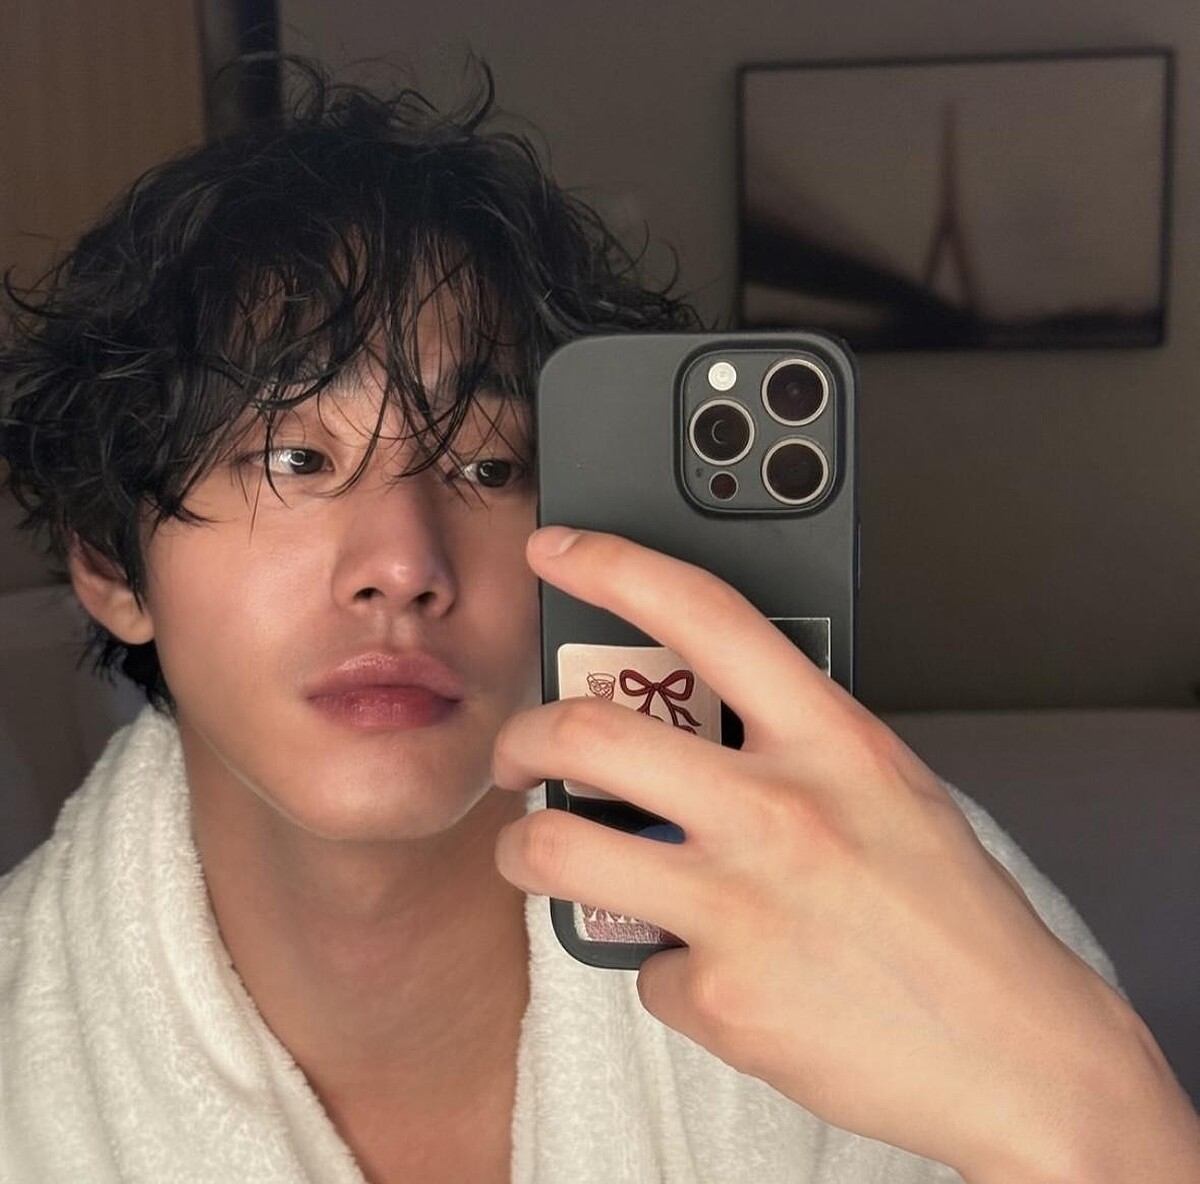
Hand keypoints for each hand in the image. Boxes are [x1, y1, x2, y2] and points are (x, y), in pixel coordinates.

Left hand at [493, 527, 1199, 1182]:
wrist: (1020, 1058)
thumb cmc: (956, 917)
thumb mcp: (888, 789)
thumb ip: (796, 744)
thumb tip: (701, 721)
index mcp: (831, 740)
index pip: (703, 613)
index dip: (613, 565)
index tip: (557, 551)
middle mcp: (778, 809)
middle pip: (587, 734)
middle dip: (521, 739)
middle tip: (517, 755)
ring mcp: (741, 903)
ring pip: (557, 849)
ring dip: (525, 850)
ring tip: (540, 853)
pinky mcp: (721, 994)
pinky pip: (639, 966)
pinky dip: (659, 966)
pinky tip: (709, 970)